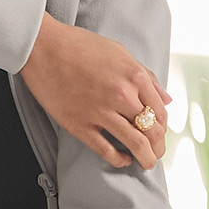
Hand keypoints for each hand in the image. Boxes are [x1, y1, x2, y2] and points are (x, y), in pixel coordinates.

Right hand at [19, 13, 170, 169]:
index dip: (163, 126)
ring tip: (146, 162)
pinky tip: (123, 159)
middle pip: (152, 130)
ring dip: (146, 158)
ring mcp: (101, 111)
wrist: (42, 47)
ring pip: (136, 144)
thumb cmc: (79, 46)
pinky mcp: (80, 125)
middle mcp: (122, 95)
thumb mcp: (120, 53)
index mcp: (134, 76)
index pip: (160, 111)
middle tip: (157, 153)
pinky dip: (120, 160)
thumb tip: (166, 99)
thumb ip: (146, 77)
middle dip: (158, 146)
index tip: (159, 132)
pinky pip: (107, 151)